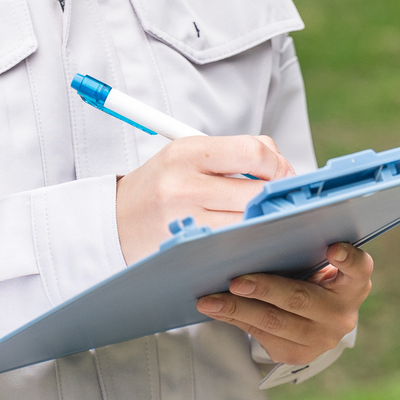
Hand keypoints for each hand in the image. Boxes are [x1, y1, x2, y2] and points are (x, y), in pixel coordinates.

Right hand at [115, 135, 295, 262]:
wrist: (114, 220)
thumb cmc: (161, 185)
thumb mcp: (189, 155)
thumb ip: (236, 154)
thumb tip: (284, 167)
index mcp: (188, 151)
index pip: (253, 152)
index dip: (278, 164)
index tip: (284, 174)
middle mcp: (183, 184)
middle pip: (256, 192)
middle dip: (277, 197)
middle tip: (282, 201)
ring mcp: (183, 220)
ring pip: (247, 222)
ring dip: (264, 222)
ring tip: (265, 219)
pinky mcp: (184, 248)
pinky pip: (232, 245)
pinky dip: (246, 240)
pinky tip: (247, 236)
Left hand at [195, 242, 374, 364]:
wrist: (317, 322)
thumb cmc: (312, 280)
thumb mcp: (317, 266)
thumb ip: (302, 252)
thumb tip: (252, 236)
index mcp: (353, 283)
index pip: (358, 268)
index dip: (347, 258)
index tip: (333, 248)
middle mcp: (342, 313)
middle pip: (300, 298)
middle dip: (264, 289)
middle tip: (237, 282)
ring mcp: (321, 338)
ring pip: (274, 323)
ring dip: (238, 310)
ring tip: (210, 301)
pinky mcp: (298, 354)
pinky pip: (262, 337)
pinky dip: (236, 321)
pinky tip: (217, 310)